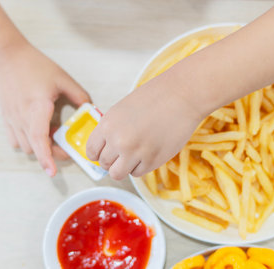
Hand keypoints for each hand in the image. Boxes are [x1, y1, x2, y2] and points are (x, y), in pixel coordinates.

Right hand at [0, 44, 90, 176]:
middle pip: (35, 148)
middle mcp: (22, 116)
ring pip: (26, 147)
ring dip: (40, 147)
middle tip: (66, 147)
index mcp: (37, 107)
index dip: (46, 157)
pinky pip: (16, 140)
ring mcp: (12, 119)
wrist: (8, 57)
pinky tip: (38, 131)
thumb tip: (92, 111)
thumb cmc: (36, 66)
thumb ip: (80, 96)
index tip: (52, 171)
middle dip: (52, 154)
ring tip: (51, 133)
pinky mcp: (6, 119)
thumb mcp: (63, 79)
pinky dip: (28, 142)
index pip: (39, 139)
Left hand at [86, 71, 204, 179]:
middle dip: (113, 160)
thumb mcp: (123, 109)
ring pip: (118, 173)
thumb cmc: (155, 98)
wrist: (182, 96)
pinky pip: (138, 173)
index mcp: (108, 124)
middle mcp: (118, 140)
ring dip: (125, 167)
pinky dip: (142, 166)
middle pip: (105, 164)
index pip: (92, 151)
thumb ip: (112, 129)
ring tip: (136, 155)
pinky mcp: (152, 161)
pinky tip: (150, 151)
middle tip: (125, 152)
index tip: (106, 153)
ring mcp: (135, 152)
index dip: (99, 154)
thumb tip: (107, 149)